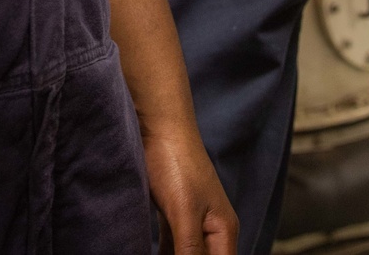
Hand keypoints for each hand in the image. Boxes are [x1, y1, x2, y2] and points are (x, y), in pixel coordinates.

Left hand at [143, 128, 237, 254]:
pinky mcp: (175, 214)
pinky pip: (172, 246)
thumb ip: (191, 251)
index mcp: (223, 231)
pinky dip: (163, 254)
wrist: (160, 126)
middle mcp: (212, 229)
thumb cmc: (177, 164)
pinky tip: (144, 253)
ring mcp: (193, 221)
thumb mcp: (184, 214)